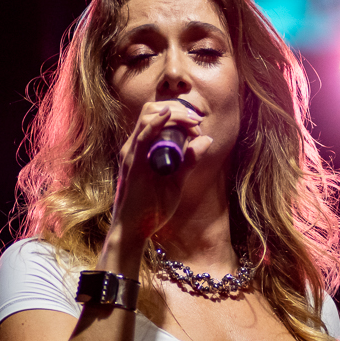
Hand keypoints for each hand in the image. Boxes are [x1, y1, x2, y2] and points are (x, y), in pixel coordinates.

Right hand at [106, 100, 210, 252]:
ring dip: (174, 115)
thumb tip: (207, 140)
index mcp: (143, 148)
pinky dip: (156, 123)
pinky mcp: (133, 164)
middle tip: (197, 122)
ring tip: (192, 122)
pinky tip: (168, 115)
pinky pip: (142, 138)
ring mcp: (132, 154)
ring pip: (148, 117)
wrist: (134, 230)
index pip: (157, 115)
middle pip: (152, 111)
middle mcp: (135, 146)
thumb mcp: (177, 181)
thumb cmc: (152, 208)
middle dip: (178, 110)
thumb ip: (190, 161)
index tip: (198, 125)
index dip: (180, 114)